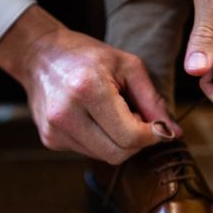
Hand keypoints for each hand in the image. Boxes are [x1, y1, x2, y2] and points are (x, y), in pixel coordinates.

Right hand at [0, 5, 180, 163]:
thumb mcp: (127, 66)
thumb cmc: (86, 55)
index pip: (130, 136)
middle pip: (118, 153)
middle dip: (136, 142)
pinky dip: (100, 141)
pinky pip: (88, 152)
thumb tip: (173, 132)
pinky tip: (95, 119)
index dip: (152, 136)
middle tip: (137, 120)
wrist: (39, 55)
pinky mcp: (50, 140)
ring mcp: (55, 130)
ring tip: (114, 116)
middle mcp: (66, 114)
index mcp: (88, 89)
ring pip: (104, 157)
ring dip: (118, 142)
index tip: (158, 126)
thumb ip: (152, 100)